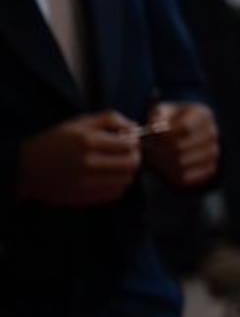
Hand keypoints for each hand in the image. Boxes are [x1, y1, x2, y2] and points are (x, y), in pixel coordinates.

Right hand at [16, 112, 143, 206]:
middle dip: (134, 157)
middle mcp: (87, 162)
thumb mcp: (79, 122)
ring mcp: (85, 182)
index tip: (129, 141)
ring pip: (126, 180)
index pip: (129, 144)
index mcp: (87, 141)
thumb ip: (110, 119)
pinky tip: (107, 177)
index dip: (134, 142)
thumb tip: (135, 127)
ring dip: (127, 172)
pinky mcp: (83, 198)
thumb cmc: (55, 142)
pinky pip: (115, 193)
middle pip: (132, 163)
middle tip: (127, 154)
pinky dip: (117, 185)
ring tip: (116, 166)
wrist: (26, 168)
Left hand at [142, 100, 218, 187]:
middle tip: (147, 153)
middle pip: (180, 148)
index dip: (163, 136)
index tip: (151, 138)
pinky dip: (173, 177)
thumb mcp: (162, 112)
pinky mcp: (210, 169)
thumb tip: (156, 126)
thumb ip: (157, 115)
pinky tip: (165, 170)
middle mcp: (212, 133)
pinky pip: (188, 178)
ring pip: (182, 164)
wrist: (183, 136)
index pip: (184, 128)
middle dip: (158, 152)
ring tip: (154, 161)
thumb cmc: (169, 122)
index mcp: (202, 115)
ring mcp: (213, 152)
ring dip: (163, 165)